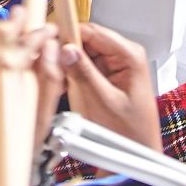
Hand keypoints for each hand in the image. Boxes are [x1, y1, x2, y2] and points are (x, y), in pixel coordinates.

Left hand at [0, 11, 61, 185]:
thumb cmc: (6, 166)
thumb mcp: (40, 120)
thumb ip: (47, 79)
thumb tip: (51, 51)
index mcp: (1, 79)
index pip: (24, 41)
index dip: (38, 32)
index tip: (47, 29)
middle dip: (11, 26)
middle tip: (24, 14)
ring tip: (9, 43)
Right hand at [60, 23, 162, 151]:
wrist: (136, 153)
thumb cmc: (129, 131)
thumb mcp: (103, 101)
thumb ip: (84, 74)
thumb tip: (67, 49)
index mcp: (129, 55)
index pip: (94, 31)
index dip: (69, 33)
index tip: (48, 40)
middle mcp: (123, 56)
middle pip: (86, 41)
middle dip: (66, 52)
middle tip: (48, 64)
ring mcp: (114, 66)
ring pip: (82, 55)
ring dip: (67, 66)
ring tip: (59, 82)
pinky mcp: (105, 78)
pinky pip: (83, 69)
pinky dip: (72, 77)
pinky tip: (65, 89)